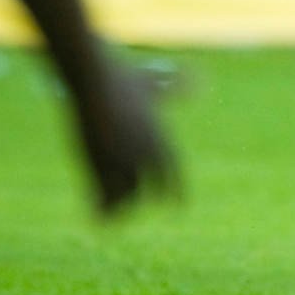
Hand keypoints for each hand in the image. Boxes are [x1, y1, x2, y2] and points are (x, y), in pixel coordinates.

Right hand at [71, 62, 177, 214]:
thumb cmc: (123, 78)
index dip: (177, 191)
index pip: (174, 173)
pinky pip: (102, 192)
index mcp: (160, 138)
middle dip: (146, 200)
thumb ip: (177, 87)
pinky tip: (98, 216)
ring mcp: (121, 157)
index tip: (178, 207)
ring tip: (116, 216)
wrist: (95, 79)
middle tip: (139, 210)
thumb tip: (199, 78)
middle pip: (151, 188)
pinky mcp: (97, 159)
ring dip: (122, 207)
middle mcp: (144, 152)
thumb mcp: (155, 84)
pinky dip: (101, 207)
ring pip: (126, 195)